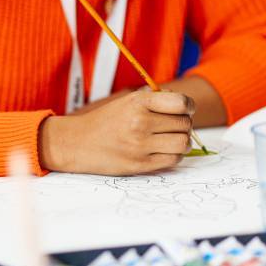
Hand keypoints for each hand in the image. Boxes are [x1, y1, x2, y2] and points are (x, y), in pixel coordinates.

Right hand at [39, 91, 194, 174]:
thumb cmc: (105, 121)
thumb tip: (184, 106)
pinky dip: (174, 155)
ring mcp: (141, 145)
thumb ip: (154, 100)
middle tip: (174, 127)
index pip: (181, 103)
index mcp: (138, 102)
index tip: (186, 110)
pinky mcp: (140, 164)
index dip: (189, 107)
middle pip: (184, 124)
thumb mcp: (126, 102)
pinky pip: (173, 160)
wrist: (77, 143)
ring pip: (183, 143)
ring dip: (183, 142)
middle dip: (184, 125)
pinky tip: (163, 151)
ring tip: (172, 140)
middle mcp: (140, 122)